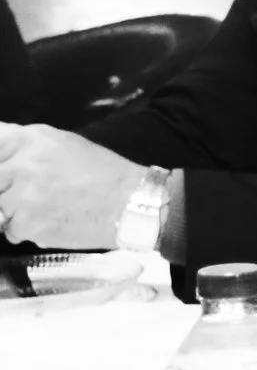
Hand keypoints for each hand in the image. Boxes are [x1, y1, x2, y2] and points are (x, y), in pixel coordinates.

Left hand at [0, 124, 147, 248]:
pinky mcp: (25, 225)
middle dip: (6, 188)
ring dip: (14, 210)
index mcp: (28, 139)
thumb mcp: (62, 143)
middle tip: (29, 193)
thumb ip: (26, 145)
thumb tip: (2, 149)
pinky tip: (50, 221)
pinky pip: (10, 229)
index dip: (3, 161)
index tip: (10, 174)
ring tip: (43, 208)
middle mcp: (20, 165)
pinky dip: (26, 229)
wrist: (130, 204)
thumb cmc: (102, 171)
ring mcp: (19, 197)